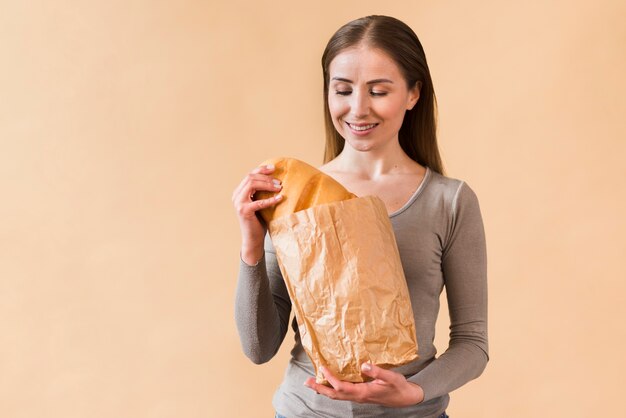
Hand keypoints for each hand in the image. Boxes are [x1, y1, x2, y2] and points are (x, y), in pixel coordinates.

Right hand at [232, 164, 282, 264]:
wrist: (253, 239)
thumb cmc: (259, 221)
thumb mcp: (260, 203)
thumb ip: (262, 193)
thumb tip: (278, 180)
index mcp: (239, 192)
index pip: (249, 175)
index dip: (261, 170)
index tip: (274, 167)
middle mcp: (236, 196)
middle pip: (250, 178)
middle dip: (266, 177)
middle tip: (279, 182)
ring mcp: (238, 203)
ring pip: (252, 185)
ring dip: (267, 185)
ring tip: (279, 188)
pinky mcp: (244, 211)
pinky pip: (259, 202)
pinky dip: (270, 199)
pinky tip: (280, 198)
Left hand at [304, 363, 424, 407]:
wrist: (406, 397)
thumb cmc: (398, 387)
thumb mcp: (390, 377)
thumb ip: (377, 372)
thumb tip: (364, 365)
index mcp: (363, 392)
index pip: (341, 387)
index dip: (330, 378)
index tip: (322, 368)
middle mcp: (358, 396)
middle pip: (334, 394)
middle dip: (320, 388)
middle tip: (307, 381)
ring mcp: (359, 397)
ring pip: (337, 395)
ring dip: (324, 390)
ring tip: (313, 383)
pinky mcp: (361, 394)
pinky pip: (343, 393)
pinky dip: (333, 389)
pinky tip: (330, 384)